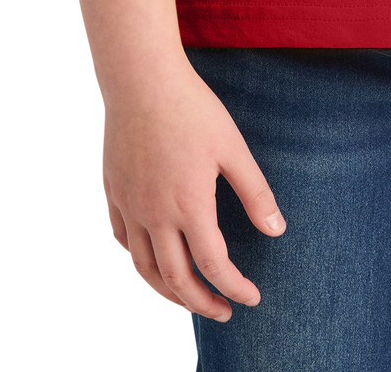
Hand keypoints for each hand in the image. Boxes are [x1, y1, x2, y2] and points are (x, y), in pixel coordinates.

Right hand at [103, 63, 285, 320]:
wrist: (141, 78)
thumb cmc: (191, 107)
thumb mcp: (233, 147)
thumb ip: (255, 192)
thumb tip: (277, 230)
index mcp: (188, 205)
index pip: (213, 265)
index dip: (235, 287)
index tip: (252, 297)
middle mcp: (154, 213)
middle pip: (176, 280)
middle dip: (202, 303)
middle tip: (224, 312)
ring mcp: (129, 204)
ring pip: (144, 268)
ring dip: (168, 291)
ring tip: (189, 298)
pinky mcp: (114, 191)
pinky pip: (124, 240)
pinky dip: (140, 259)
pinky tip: (154, 258)